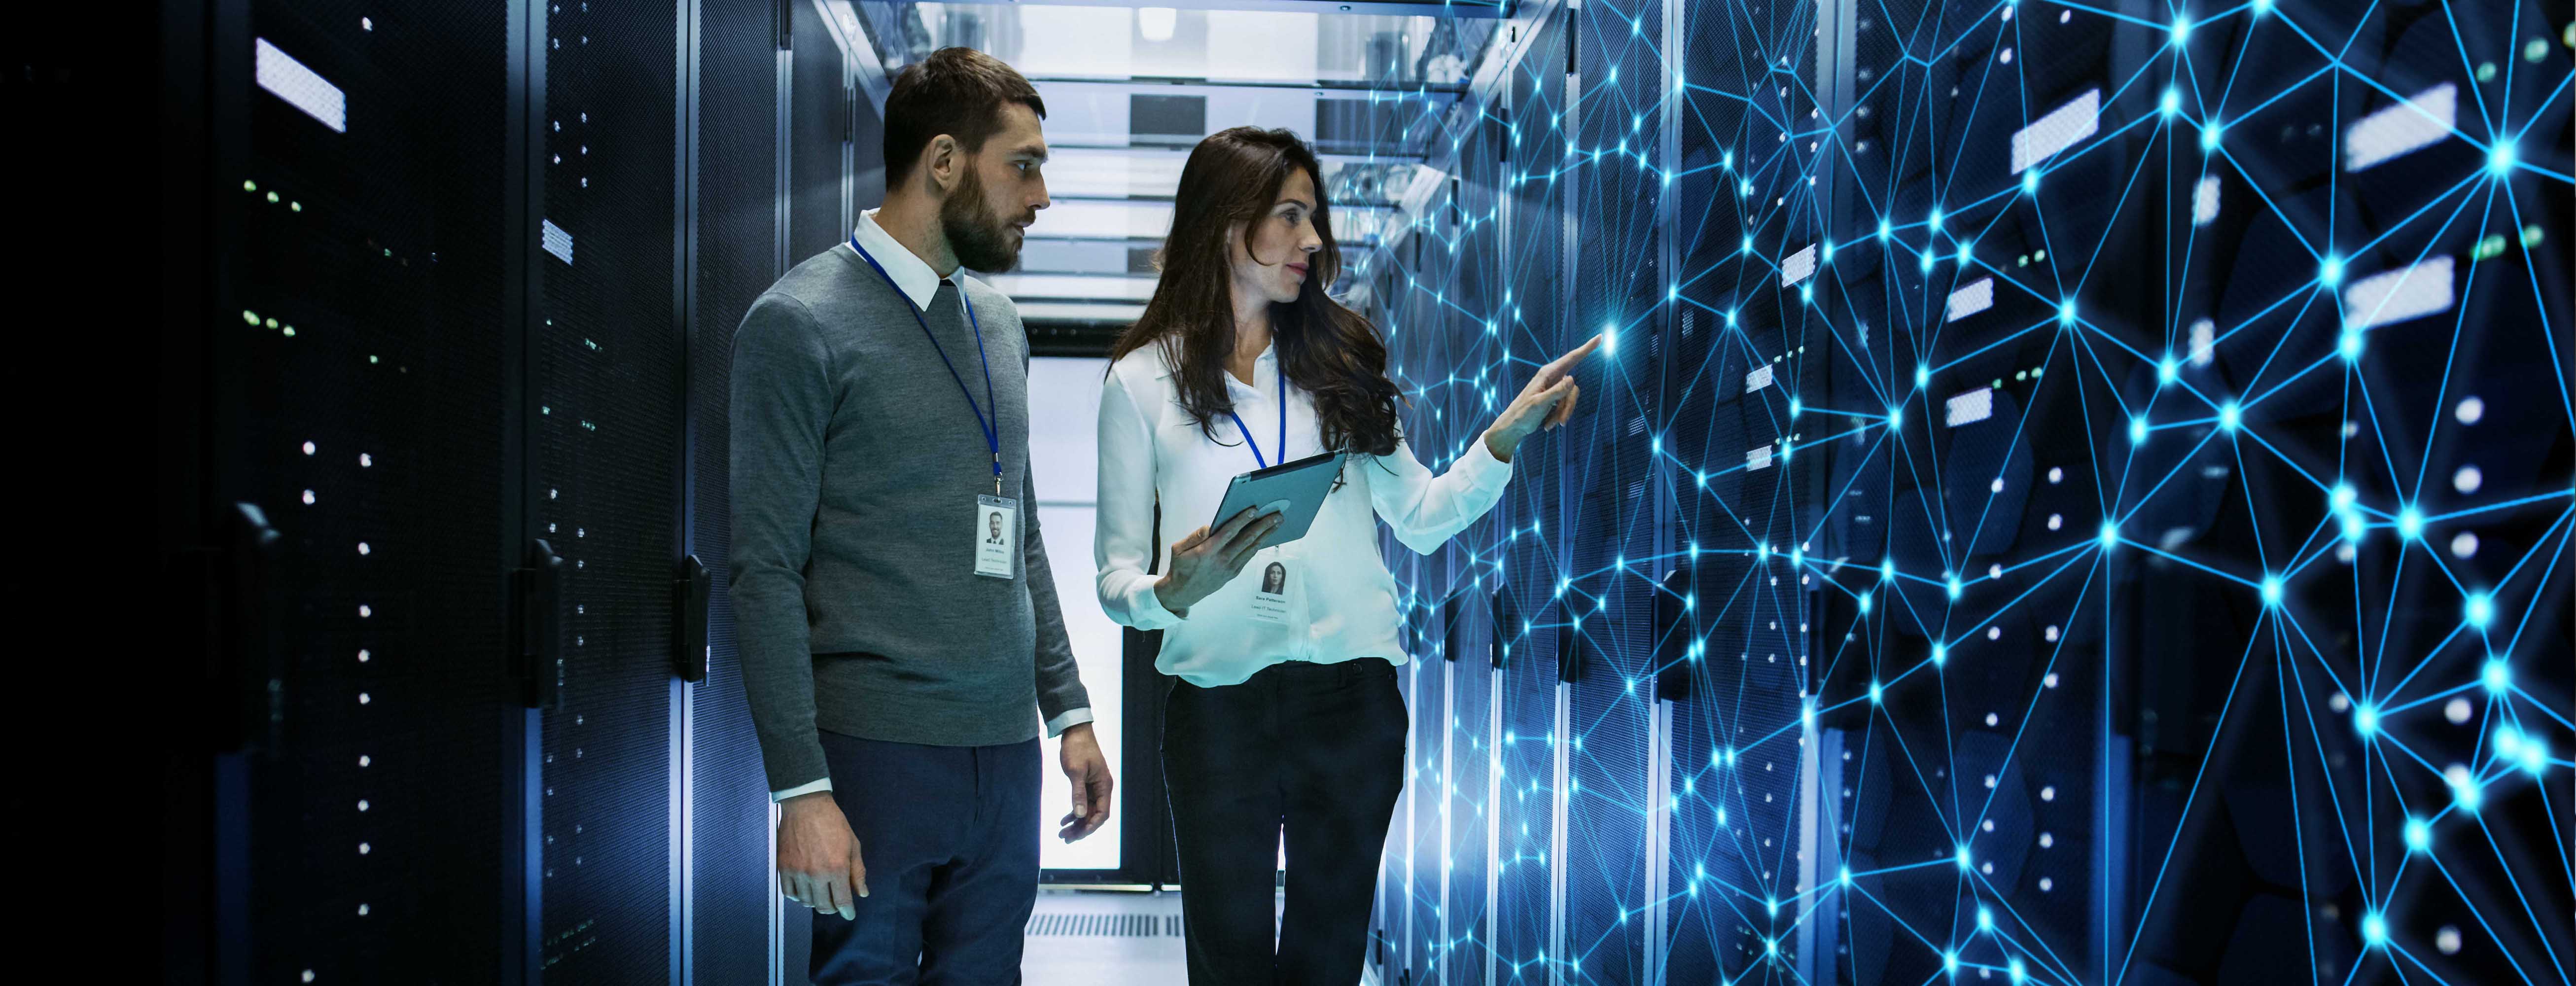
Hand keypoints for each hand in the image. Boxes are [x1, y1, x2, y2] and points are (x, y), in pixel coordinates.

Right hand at [777, 792, 867, 919]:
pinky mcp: (783, 868)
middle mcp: (816, 874)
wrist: (806, 806)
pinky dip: (797, 896)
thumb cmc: (834, 823)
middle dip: (832, 908)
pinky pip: (789, 893)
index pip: (842, 901)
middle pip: (823, 906)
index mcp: (836, 868)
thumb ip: (857, 872)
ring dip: (815, 902)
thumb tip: (862, 894)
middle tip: (836, 904)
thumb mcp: (853, 845)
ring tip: (821, 894)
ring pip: (806, 902)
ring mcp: (798, 872)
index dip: (847, 911)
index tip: (849, 914)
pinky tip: (804, 891)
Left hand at [1057, 722, 1113, 841]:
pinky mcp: (1086, 784)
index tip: (1077, 835)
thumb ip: (1078, 794)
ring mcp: (1094, 787)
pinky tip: (1063, 821)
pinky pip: (1082, 803)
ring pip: (1087, 811)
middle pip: (1094, 816)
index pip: (1102, 813)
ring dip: (1076, 823)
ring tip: (1062, 834)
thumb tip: (1079, 815)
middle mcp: (1102, 788)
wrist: (1075, 731)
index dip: (1091, 826)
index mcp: (1104, 786)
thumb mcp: (1076, 771)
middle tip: (1065, 838)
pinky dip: (1074, 813)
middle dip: (1080, 829)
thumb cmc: (1077, 748)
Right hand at [1152, 506, 1282, 614]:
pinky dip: (1258, 546)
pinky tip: (1265, 537)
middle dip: (1263, 525)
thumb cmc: (1180, 567)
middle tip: (1277, 515)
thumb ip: (1194, 537)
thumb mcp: (1178, 549)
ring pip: (1251, 548)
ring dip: (1266, 535)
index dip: (1242, 520)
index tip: (1254, 509)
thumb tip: (1209, 527)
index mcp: (1207, 552)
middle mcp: (1221, 560)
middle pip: (1246, 539)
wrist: (1183, 593)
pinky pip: (1248, 557)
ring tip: (1277, 523)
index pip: (1228, 532)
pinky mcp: (1233, 573)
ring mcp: (1229, 568)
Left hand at [1482, 334, 1600, 461]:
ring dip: (1562, 414)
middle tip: (1562, 422)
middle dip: (1568, 406)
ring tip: (1550, 425)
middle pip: (1573, 388)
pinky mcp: (1554, 397)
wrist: (1514, 427)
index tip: (1599, 337)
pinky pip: (1565, 405)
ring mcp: (1554, 388)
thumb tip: (1572, 379)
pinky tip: (1547, 424)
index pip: (1571, 358)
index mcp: (1548, 374)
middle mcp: (1552, 377)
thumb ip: (1556, 392)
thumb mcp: (1539, 403)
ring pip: (1570, 398)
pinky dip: (1558, 416)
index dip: (1587, 348)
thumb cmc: (1523, 414)